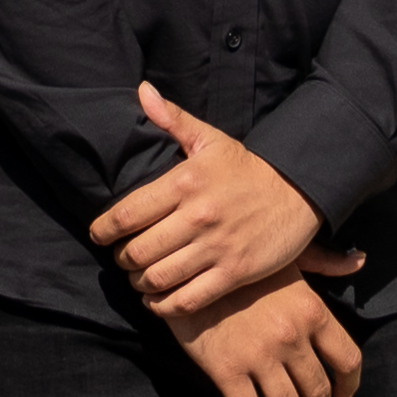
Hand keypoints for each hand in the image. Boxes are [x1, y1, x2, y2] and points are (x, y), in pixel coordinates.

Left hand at [90, 84, 321, 315]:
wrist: (298, 192)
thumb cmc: (247, 168)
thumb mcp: (211, 140)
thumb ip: (173, 119)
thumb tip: (142, 91)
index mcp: (185, 182)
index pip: (128, 213)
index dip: (104, 229)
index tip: (98, 235)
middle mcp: (197, 217)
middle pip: (138, 251)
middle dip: (122, 259)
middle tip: (121, 259)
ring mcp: (216, 248)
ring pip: (159, 278)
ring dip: (140, 284)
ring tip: (138, 279)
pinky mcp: (234, 273)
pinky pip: (188, 299)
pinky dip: (165, 306)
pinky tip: (159, 300)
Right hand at [163, 272, 364, 396]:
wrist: (185, 271)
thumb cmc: (240, 265)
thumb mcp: (287, 258)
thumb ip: (325, 263)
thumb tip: (359, 262)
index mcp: (311, 310)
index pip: (348, 360)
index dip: (348, 386)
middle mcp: (291, 336)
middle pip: (319, 393)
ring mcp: (259, 355)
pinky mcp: (227, 370)